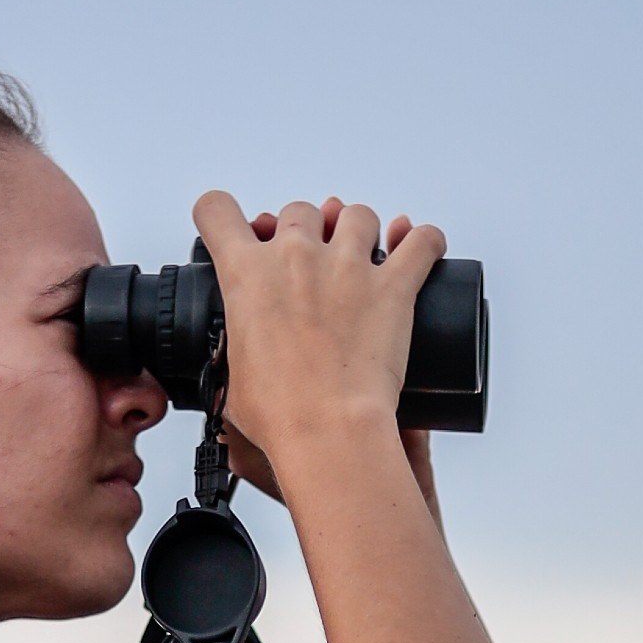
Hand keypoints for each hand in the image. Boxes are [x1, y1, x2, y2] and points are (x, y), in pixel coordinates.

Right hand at [219, 212, 439, 524]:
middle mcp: (295, 256)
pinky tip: (421, 249)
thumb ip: (231, 354)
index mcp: (246, 275)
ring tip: (363, 260)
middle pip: (299, 211)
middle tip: (311, 268)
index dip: (223, 216)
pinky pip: (421, 241)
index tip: (238, 230)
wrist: (328, 431)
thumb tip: (230, 369)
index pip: (218, 210)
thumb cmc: (281, 415)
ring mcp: (347, 266)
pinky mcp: (393, 286)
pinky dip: (424, 241)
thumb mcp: (231, 379)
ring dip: (360, 232)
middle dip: (306, 233)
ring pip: (357, 215)